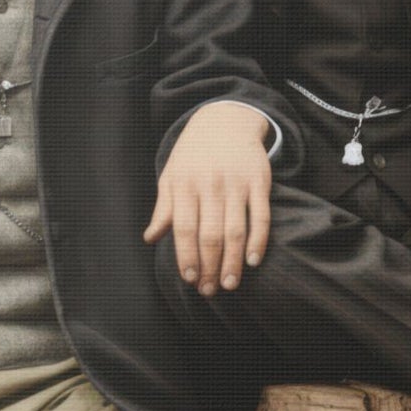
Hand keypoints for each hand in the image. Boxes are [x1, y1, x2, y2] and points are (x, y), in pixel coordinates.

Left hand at [143, 103, 271, 296]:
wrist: (224, 120)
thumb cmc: (193, 154)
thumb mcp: (171, 175)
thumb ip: (164, 209)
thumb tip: (150, 238)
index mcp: (184, 184)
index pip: (184, 228)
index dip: (187, 256)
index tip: (190, 279)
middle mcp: (210, 184)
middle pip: (211, 234)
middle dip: (210, 267)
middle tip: (210, 290)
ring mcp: (236, 183)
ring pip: (235, 230)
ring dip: (233, 261)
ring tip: (229, 284)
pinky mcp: (259, 181)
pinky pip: (260, 216)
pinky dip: (258, 240)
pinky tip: (253, 260)